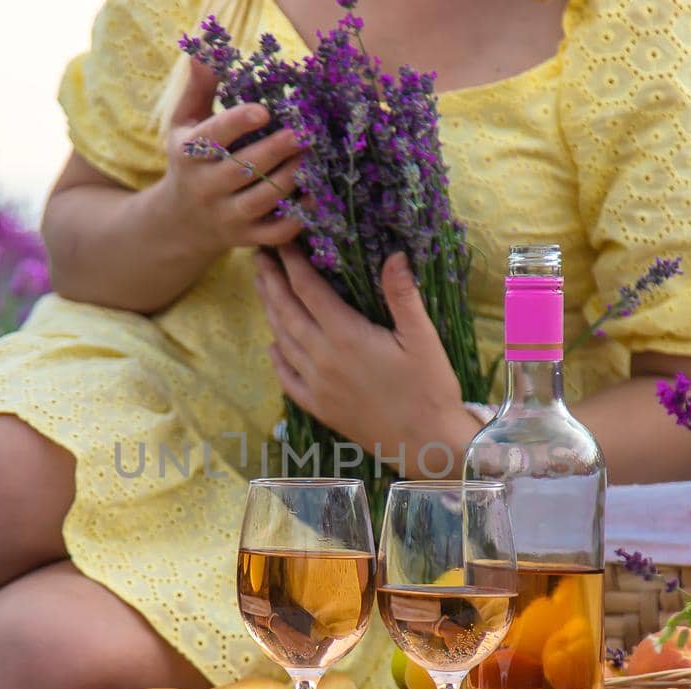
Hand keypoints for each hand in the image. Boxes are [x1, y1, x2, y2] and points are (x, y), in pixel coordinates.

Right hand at [155, 60, 304, 255]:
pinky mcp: (247, 238)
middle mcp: (206, 187)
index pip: (213, 138)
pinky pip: (276, 232)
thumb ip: (200, 88)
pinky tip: (319, 194)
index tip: (263, 110)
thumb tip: (206, 51)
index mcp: (190, 154)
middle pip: (244, 169)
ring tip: (316, 156)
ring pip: (264, 198)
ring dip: (293, 177)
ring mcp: (227, 216)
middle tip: (306, 131)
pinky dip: (299, 217)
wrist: (181, 222)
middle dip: (277, 149)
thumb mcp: (185, 124)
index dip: (237, 123)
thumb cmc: (191, 160)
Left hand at [256, 246, 482, 477]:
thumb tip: (393, 255)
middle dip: (271, 280)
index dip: (293, 262)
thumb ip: (403, 296)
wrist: (426, 444)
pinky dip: (277, 357)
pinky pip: (287, 378)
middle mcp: (322, 359)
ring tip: (263, 288)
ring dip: (270, 311)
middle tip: (260, 256)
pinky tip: (273, 344)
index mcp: (346, 336)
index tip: (283, 242)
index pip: (308, 289)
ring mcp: (317, 385)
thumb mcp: (423, 338)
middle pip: (286, 311)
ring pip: (282, 340)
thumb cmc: (430, 388)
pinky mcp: (320, 407)